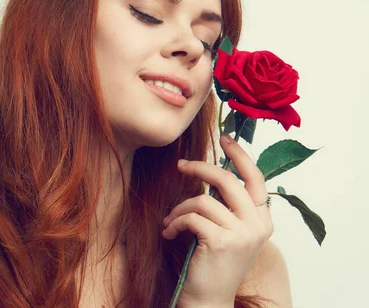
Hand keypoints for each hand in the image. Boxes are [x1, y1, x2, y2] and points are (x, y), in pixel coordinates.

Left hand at [161, 134, 273, 306]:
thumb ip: (228, 205)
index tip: (224, 139)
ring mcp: (242, 234)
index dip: (240, 155)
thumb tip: (212, 171)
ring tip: (170, 221)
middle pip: (227, 180)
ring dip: (179, 209)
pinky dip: (174, 223)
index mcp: (262, 219)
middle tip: (180, 165)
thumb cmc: (213, 261)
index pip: (256, 178)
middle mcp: (258, 225)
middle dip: (199, 168)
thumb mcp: (228, 230)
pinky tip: (168, 234)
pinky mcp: (221, 241)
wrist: (208, 298)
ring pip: (202, 200)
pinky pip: (191, 217)